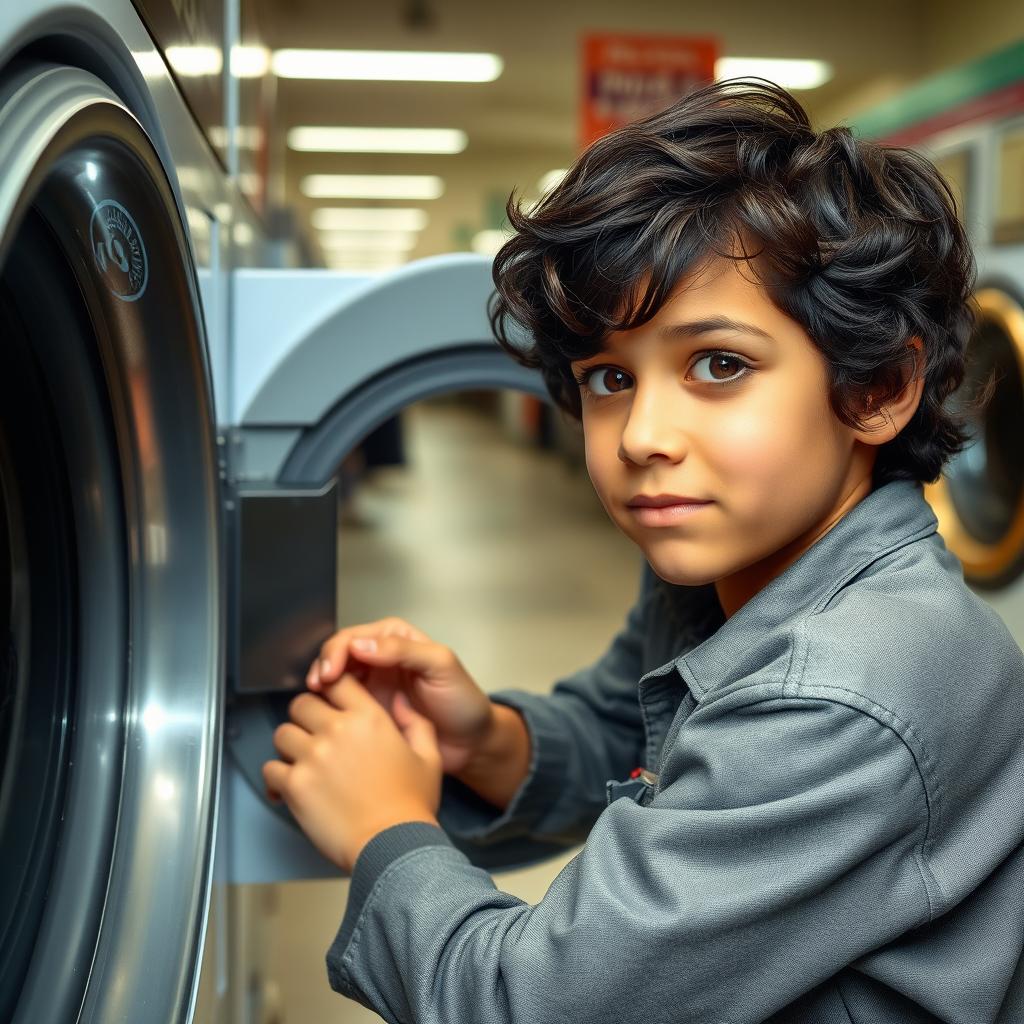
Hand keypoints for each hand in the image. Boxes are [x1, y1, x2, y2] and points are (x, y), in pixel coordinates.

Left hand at [263, 674, 442, 872]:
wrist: (393, 846)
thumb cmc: (411, 806)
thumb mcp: (429, 757)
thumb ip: (416, 722)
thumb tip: (401, 701)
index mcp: (369, 718)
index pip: (337, 681)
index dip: (330, 688)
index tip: (328, 700)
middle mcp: (337, 730)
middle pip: (301, 703)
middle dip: (305, 717)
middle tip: (312, 734)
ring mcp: (313, 756)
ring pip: (282, 733)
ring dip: (289, 746)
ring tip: (302, 762)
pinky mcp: (295, 785)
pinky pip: (270, 769)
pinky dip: (276, 778)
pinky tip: (289, 787)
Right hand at [308, 617, 494, 776]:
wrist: (471, 742)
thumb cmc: (463, 701)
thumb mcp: (441, 666)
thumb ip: (405, 651)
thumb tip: (362, 645)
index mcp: (396, 639)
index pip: (356, 636)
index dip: (338, 651)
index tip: (331, 672)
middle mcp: (380, 657)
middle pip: (339, 653)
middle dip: (324, 666)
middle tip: (318, 686)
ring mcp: (373, 684)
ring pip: (335, 677)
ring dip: (322, 685)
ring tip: (315, 700)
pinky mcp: (368, 710)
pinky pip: (341, 703)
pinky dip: (329, 706)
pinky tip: (324, 716)